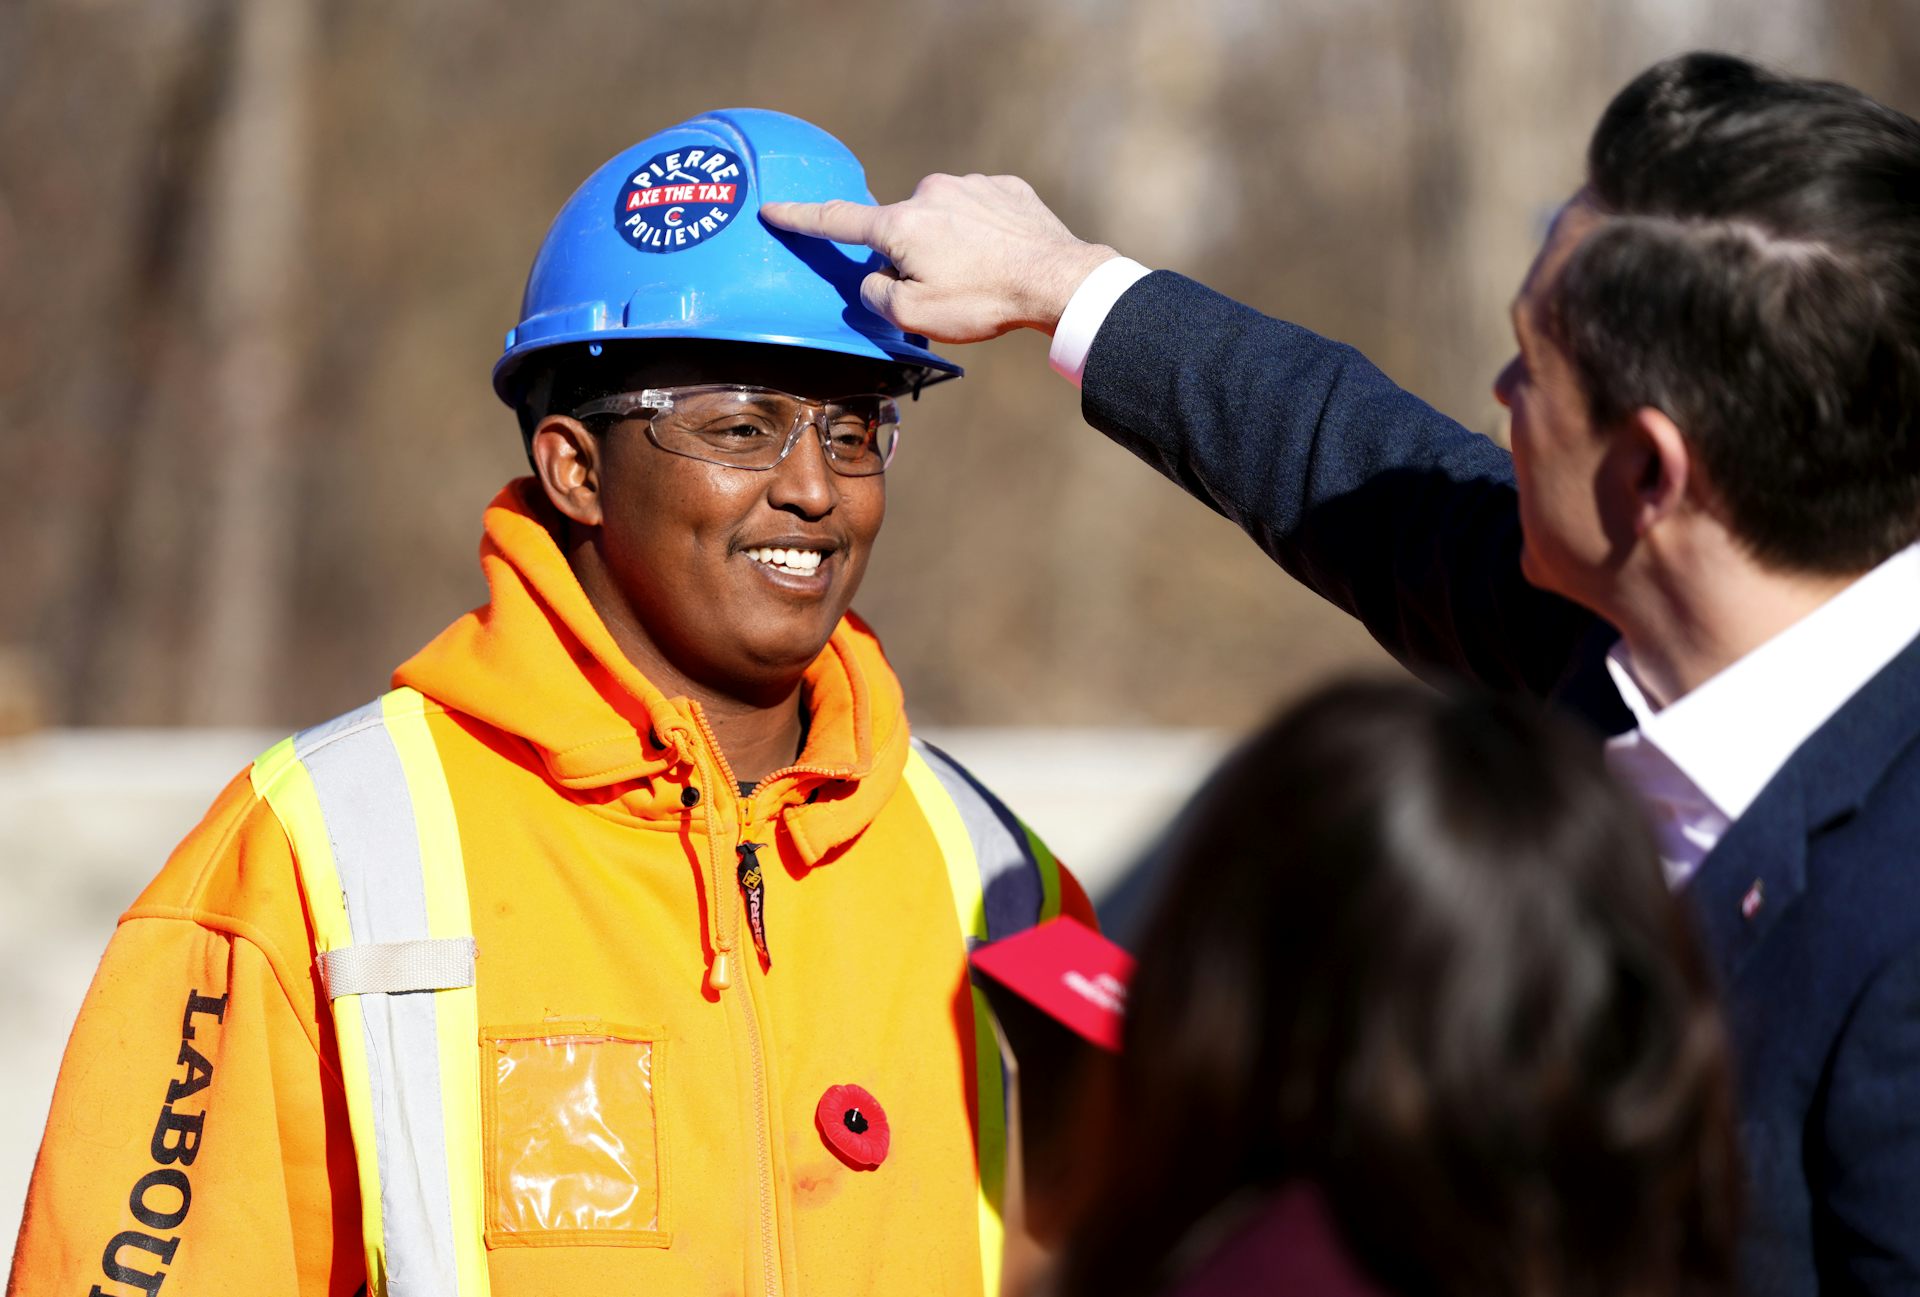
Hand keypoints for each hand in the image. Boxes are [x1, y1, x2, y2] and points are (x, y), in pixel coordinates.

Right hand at [762, 173, 1117, 343]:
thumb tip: (875, 280)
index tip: (774, 208)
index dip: (801, 218)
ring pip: (944, 220)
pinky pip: (980, 212)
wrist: (1057, 280)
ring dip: (952, 246)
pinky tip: (1004, 260)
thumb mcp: (914, 317)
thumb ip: (878, 296)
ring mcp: (971, 185)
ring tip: (983, 279)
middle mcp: (931, 192)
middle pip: (902, 229)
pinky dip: (984, 236)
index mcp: (900, 224)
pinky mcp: (1006, 189)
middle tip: (946, 291)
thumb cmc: (983, 302)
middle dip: (912, 257)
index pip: (836, 220)